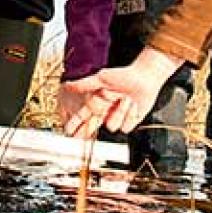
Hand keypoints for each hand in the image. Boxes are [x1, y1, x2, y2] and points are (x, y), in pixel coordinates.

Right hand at [60, 47, 183, 138]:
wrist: (144, 77)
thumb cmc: (123, 75)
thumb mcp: (102, 78)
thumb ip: (85, 84)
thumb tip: (68, 85)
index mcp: (96, 103)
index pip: (82, 116)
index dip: (74, 124)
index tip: (67, 131)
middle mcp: (105, 113)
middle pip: (92, 127)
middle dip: (85, 132)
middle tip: (79, 136)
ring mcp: (116, 118)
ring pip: (111, 125)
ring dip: (119, 111)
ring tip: (125, 98)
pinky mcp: (129, 123)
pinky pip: (125, 127)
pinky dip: (130, 115)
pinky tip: (133, 105)